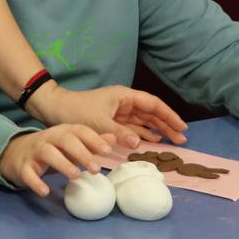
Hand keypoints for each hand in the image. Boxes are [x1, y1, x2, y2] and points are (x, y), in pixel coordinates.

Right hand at [0, 124, 114, 195]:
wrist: (17, 152)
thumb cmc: (53, 148)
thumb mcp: (72, 143)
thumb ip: (92, 142)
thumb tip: (114, 139)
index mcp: (64, 132)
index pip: (80, 131)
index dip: (94, 140)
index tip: (107, 151)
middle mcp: (49, 138)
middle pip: (65, 140)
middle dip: (81, 153)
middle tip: (96, 169)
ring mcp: (35, 151)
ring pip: (47, 153)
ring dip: (62, 164)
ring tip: (75, 176)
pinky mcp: (23, 166)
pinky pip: (28, 173)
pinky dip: (36, 182)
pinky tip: (46, 192)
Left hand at [27, 82, 187, 147]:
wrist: (56, 109)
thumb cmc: (77, 111)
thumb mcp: (98, 123)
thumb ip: (119, 133)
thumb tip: (139, 143)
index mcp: (124, 96)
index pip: (153, 104)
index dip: (168, 115)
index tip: (181, 126)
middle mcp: (125, 102)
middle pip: (152, 113)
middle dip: (167, 124)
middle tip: (182, 138)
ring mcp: (119, 112)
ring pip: (144, 121)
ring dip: (158, 130)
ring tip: (173, 142)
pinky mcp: (112, 122)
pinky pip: (133, 128)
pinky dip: (143, 134)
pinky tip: (152, 141)